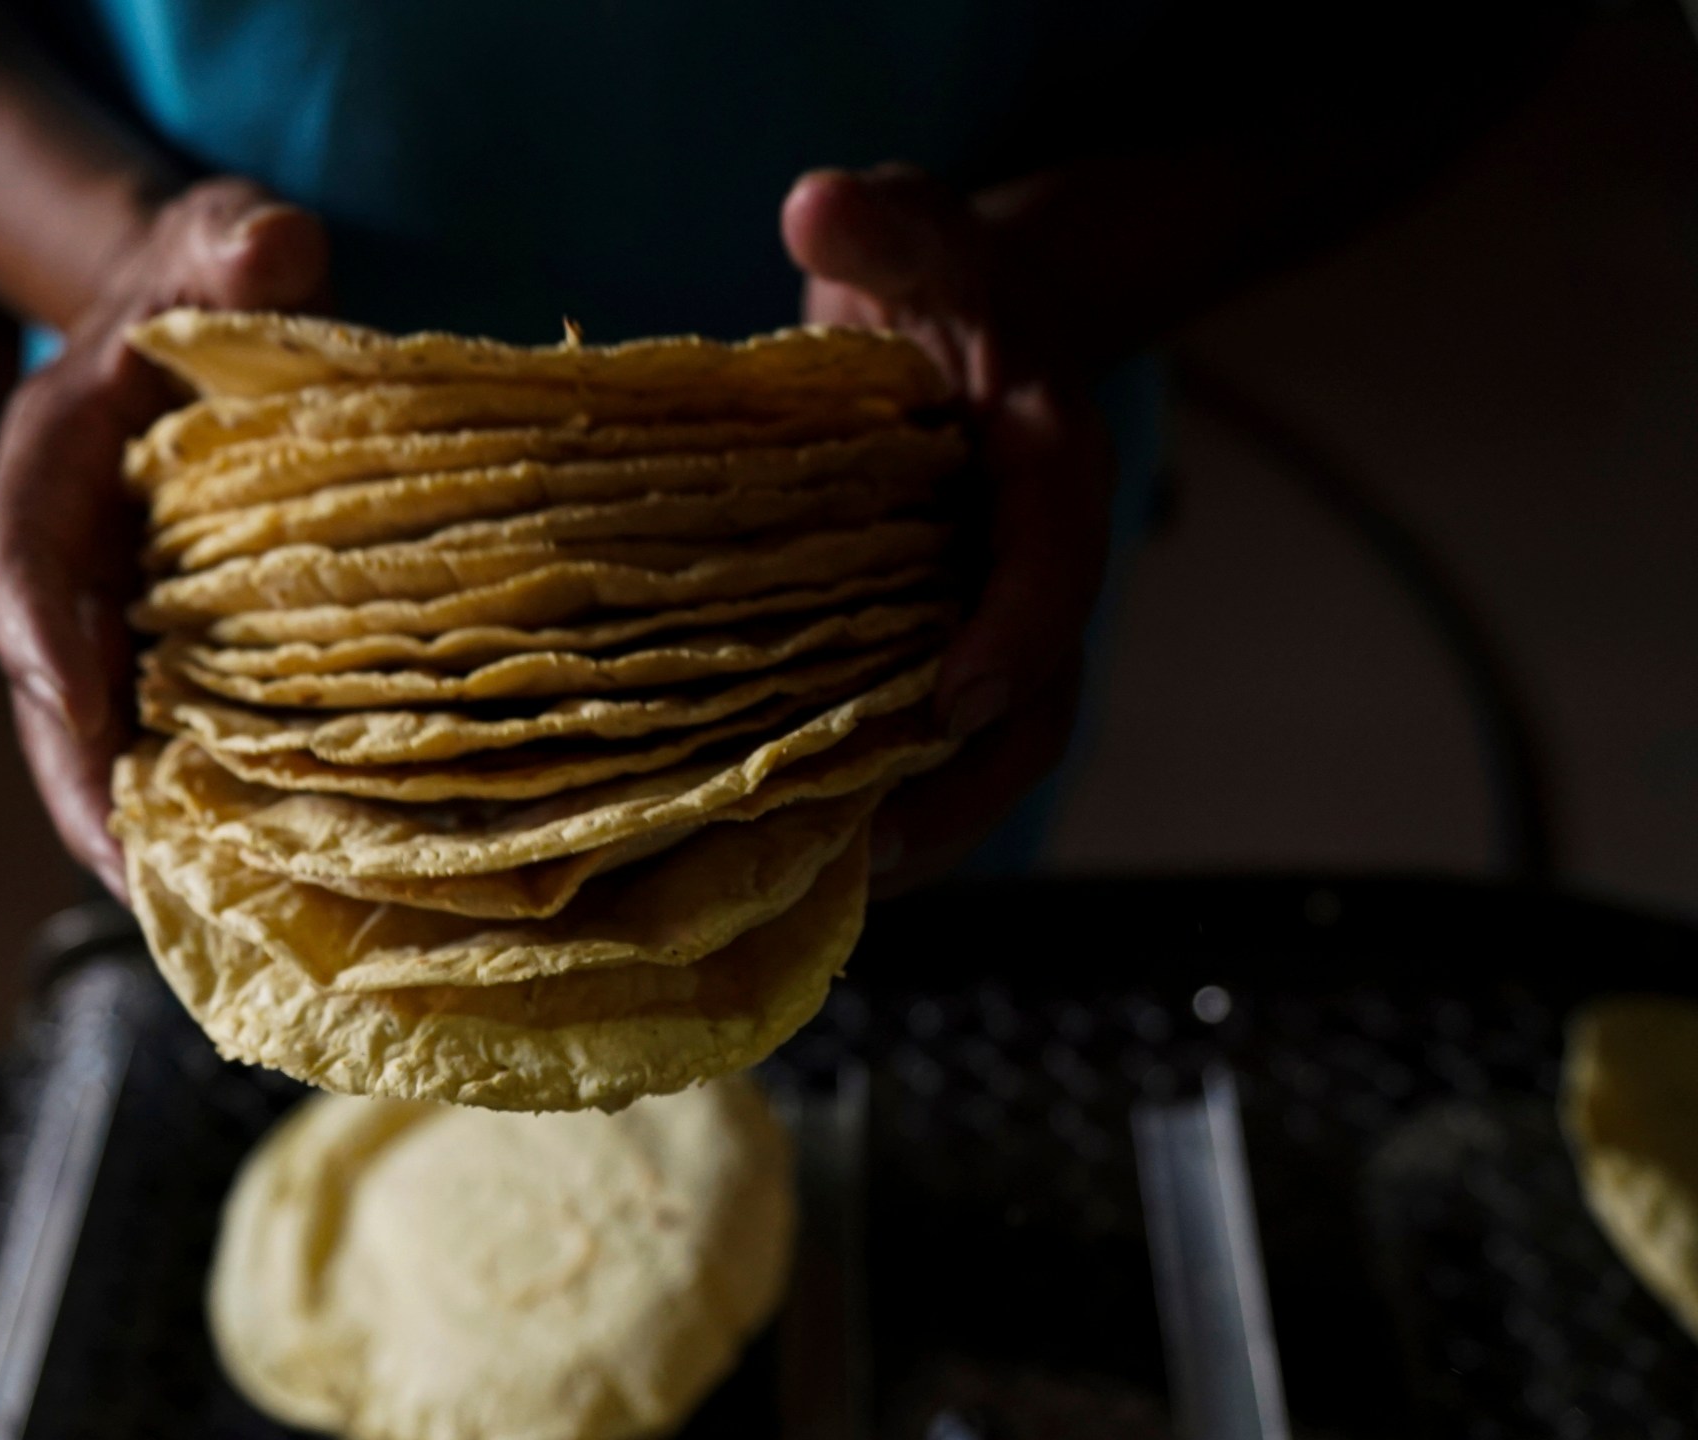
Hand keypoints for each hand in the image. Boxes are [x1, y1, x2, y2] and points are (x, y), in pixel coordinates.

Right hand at [0, 178, 329, 895]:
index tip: (78, 718)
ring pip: (104, 741)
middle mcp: (62, 561)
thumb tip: (275, 246)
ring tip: (206, 917)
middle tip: (140, 885)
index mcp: (46, 465)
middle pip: (50, 696)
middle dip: (84, 796)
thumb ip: (235, 239)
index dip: (42, 645)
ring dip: (143, 830)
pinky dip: (205, 805)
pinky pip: (171, 738)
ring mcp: (110, 616)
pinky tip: (263, 872)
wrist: (196, 308)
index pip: (16, 565)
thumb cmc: (201, 274)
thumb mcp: (216, 237)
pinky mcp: (168, 648)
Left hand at [782, 166, 1114, 893]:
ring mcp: (999, 612)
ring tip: (842, 881)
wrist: (971, 314)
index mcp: (1046, 459)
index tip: (950, 696)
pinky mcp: (949, 643)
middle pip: (1037, 693)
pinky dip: (892, 801)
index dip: (1014, 633)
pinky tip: (817, 855)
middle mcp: (1039, 554)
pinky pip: (941, 743)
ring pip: (996, 743)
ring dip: (930, 819)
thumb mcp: (911, 226)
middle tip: (878, 846)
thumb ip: (878, 222)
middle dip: (968, 779)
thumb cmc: (933, 275)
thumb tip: (815, 208)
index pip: (1052, 558)